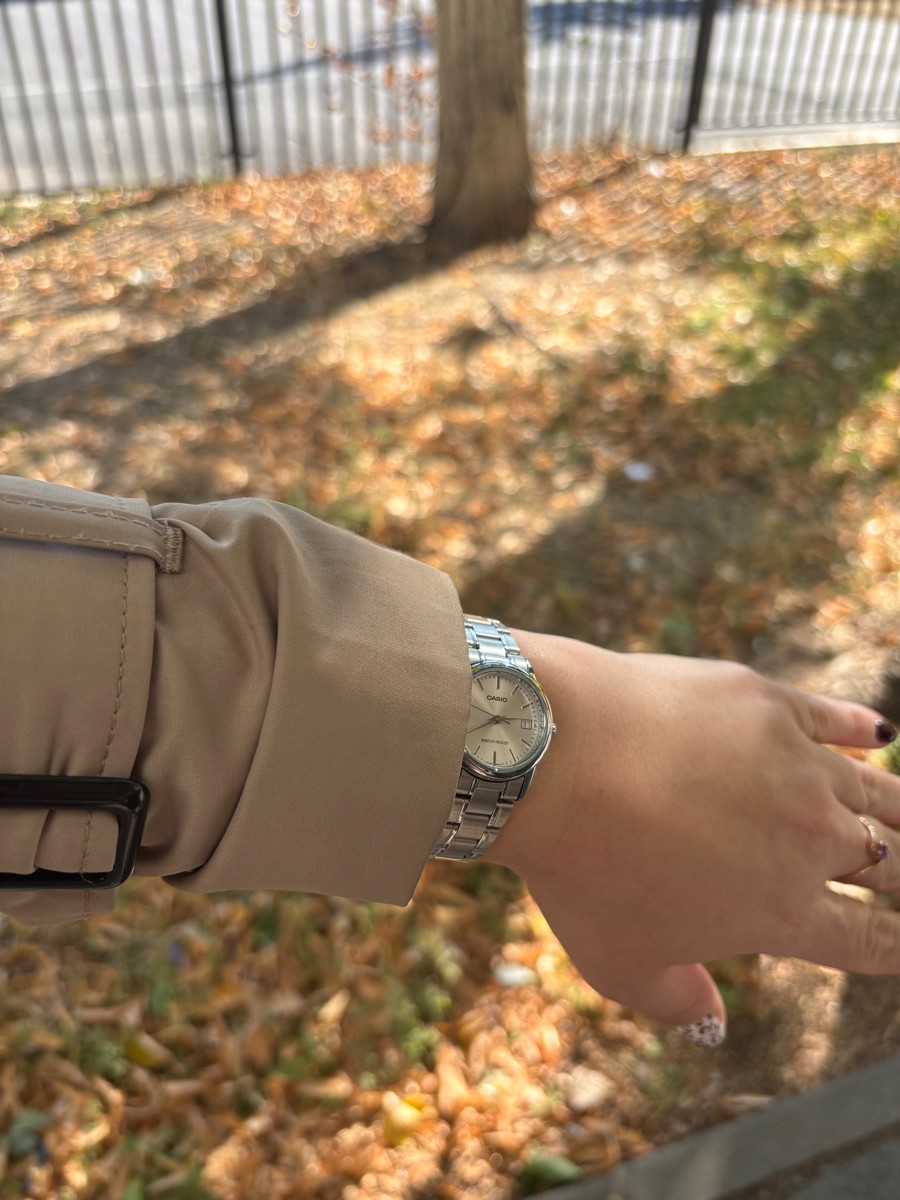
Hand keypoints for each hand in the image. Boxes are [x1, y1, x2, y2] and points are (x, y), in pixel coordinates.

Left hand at [482, 630, 899, 1045]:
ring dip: (898, 810)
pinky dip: (861, 728)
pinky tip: (878, 733)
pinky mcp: (768, 704)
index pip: (871, 941)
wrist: (557, 757)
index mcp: (783, 913)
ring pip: (877, 792)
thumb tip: (712, 1026)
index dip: (898, 946)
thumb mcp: (618, 964)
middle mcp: (809, 840)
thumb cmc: (581, 867)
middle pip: (889, 866)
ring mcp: (795, 765)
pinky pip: (835, 718)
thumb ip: (677, 1002)